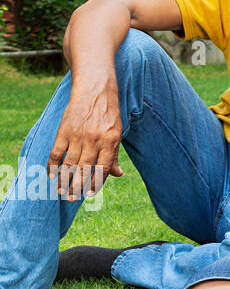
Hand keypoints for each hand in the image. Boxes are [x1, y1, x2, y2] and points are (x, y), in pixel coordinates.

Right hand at [47, 83, 124, 199]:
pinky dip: (52, 166)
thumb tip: (118, 174)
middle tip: (71, 199)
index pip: (102, 169)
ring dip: (64, 180)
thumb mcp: (117, 133)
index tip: (88, 194)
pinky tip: (51, 175)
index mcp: (111, 141)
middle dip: (77, 187)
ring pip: (69, 164)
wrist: (95, 90)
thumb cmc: (108, 113)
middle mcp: (94, 140)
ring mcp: (78, 136)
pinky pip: (56, 153)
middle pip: (83, 170)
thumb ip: (114, 154)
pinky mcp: (64, 131)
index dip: (95, 184)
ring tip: (61, 191)